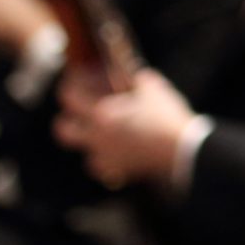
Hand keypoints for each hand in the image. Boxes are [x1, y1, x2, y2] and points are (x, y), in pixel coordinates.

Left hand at [54, 67, 194, 189]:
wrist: (182, 151)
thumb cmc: (166, 116)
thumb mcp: (153, 88)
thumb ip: (135, 78)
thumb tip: (129, 73)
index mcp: (101, 114)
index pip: (69, 96)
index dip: (70, 83)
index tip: (76, 76)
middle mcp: (96, 137)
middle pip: (62, 129)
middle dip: (67, 117)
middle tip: (80, 109)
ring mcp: (105, 157)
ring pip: (82, 150)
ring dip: (89, 139)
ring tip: (103, 131)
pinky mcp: (117, 171)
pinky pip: (102, 165)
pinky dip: (106, 158)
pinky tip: (119, 149)